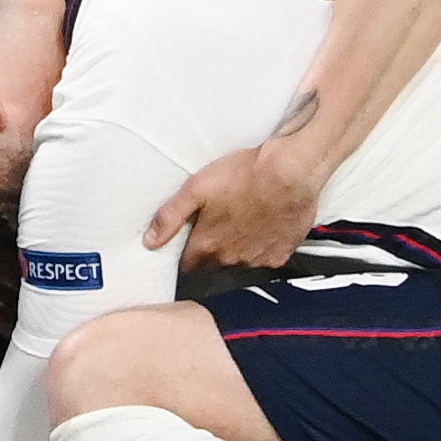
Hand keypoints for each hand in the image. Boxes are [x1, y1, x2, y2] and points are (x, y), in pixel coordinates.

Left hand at [145, 142, 324, 273]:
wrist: (291, 172)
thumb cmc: (244, 175)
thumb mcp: (197, 188)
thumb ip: (170, 217)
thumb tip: (150, 241)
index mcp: (208, 247)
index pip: (188, 266)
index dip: (186, 256)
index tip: (188, 246)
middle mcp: (231, 260)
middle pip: (214, 268)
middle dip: (211, 255)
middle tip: (218, 230)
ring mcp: (257, 260)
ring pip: (240, 265)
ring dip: (237, 253)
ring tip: (241, 227)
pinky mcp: (280, 255)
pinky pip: (265, 260)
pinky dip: (261, 249)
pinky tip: (263, 230)